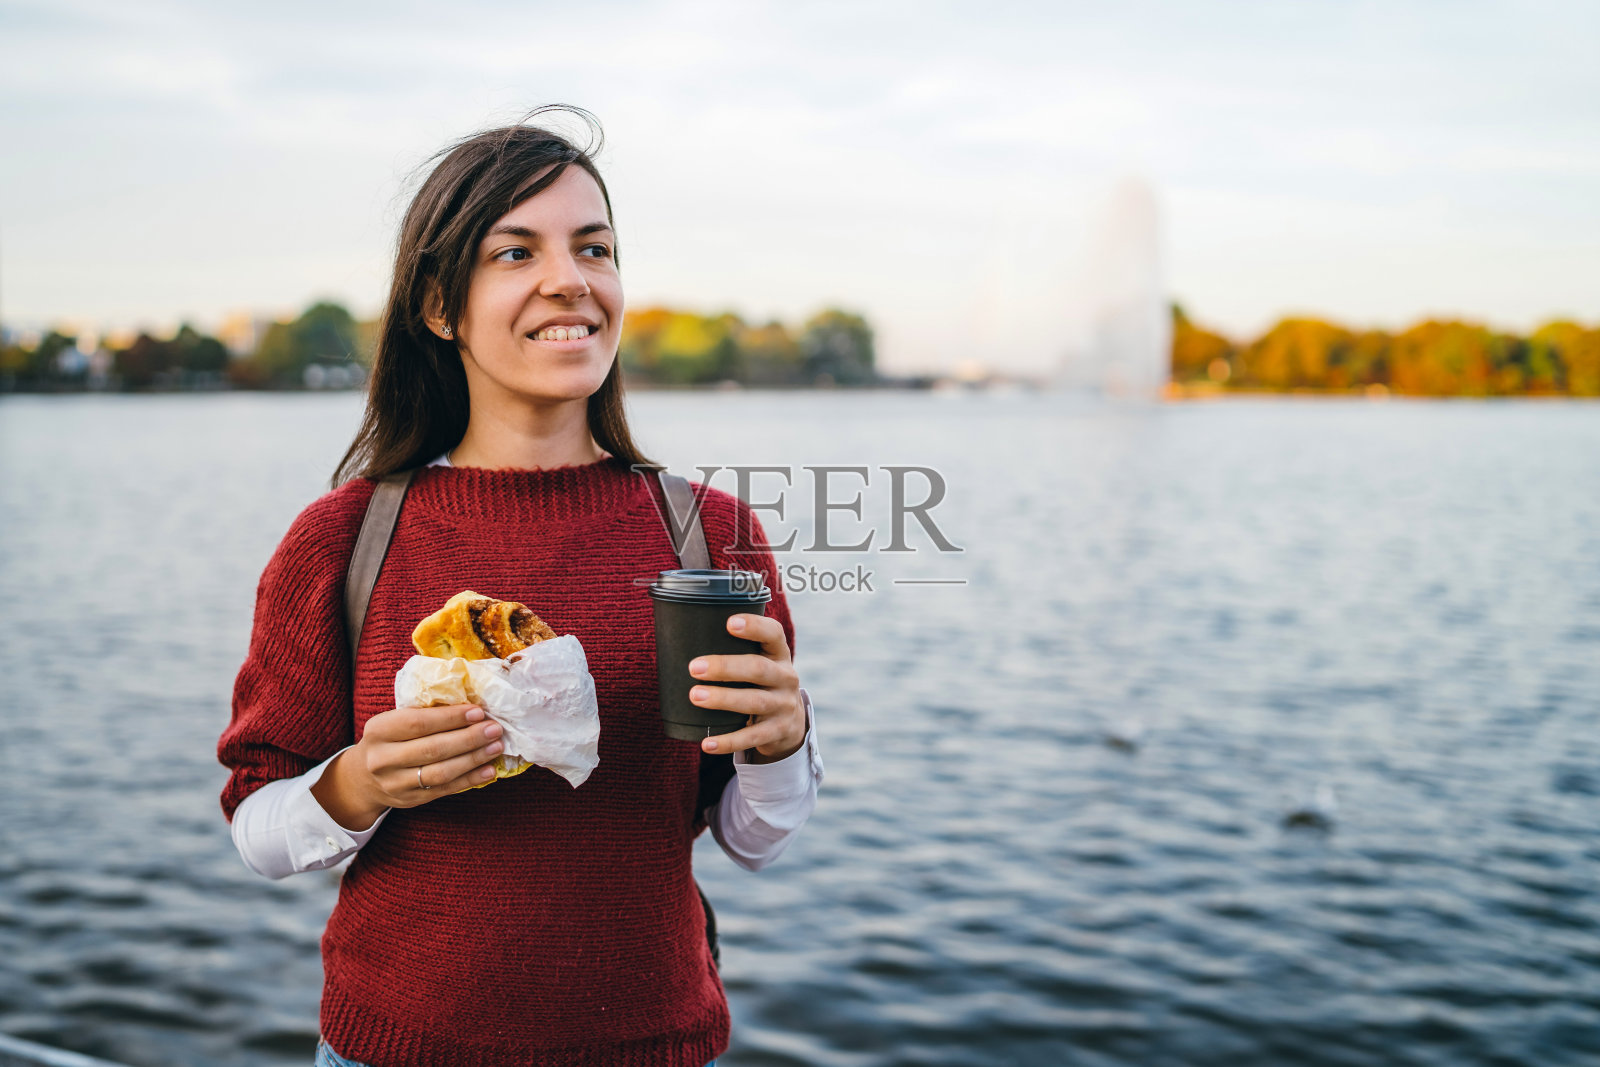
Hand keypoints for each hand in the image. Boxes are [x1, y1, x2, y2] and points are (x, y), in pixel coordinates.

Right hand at [310, 703, 504, 829]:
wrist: (363, 778)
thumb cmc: (389, 740)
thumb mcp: (393, 721)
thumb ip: (423, 714)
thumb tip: (470, 705)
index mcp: (379, 730)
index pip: (418, 723)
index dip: (450, 718)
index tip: (478, 711)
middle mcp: (383, 759)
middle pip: (433, 749)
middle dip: (469, 738)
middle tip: (494, 729)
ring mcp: (395, 783)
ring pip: (440, 773)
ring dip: (473, 759)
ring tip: (496, 747)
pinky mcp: (410, 800)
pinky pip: (444, 790)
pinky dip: (469, 780)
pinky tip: (488, 770)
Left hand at [689, 613, 806, 762]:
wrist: (789, 724)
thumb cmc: (760, 684)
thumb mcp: (760, 663)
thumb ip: (736, 652)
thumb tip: (680, 640)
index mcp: (779, 654)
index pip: (773, 634)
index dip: (755, 627)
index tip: (730, 623)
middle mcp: (786, 677)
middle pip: (759, 669)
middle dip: (726, 667)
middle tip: (694, 667)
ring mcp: (784, 706)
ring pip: (755, 702)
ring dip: (724, 699)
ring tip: (695, 696)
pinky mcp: (777, 732)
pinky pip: (752, 737)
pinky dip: (728, 741)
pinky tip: (707, 743)